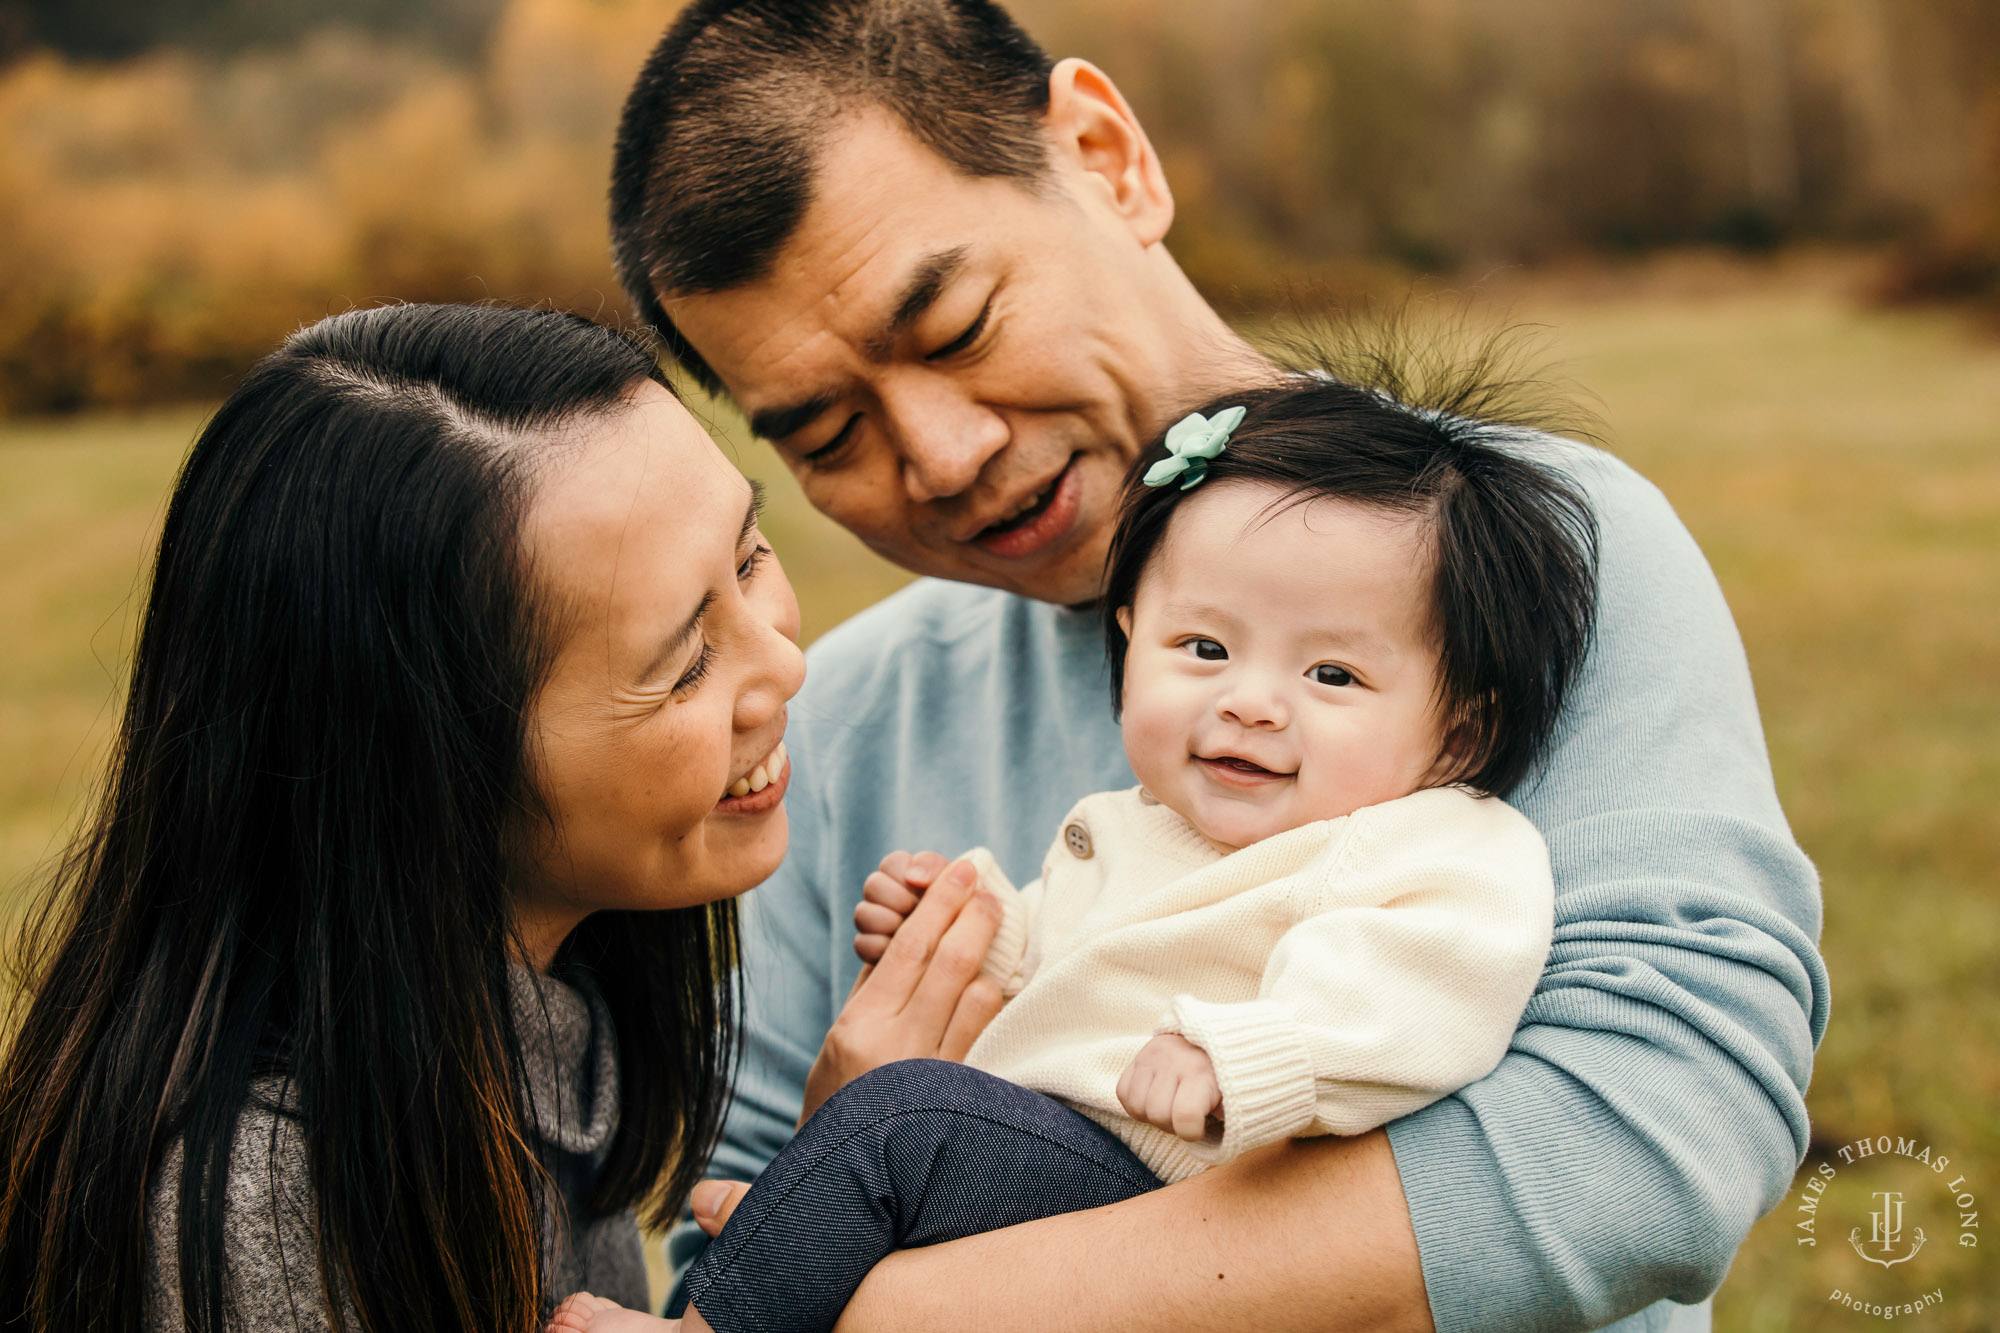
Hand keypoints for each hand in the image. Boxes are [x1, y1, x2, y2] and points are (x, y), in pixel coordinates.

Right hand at [800, 859, 1003, 1124]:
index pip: (906, 947)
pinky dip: (991, 998)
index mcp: (857, 1024)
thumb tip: (909, 936)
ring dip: (991, 956)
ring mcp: (927, 1071)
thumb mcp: (840, 1040)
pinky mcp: (955, 1094)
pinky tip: (998, 980)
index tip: (959, 874)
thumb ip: (873, 991)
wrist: (838, 1178)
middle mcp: (892, 1044)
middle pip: (945, 961)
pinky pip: (982, 1032)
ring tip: (1000, 926)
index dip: (938, 904)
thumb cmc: (838, 1102)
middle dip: (972, 916)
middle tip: (989, 887)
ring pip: (973, 994)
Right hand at [1116, 1033, 1221, 1140]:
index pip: (1185, 1116)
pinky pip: (1122, 1092)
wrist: (1207, 1039)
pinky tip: (1153, 1099)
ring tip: (1169, 1107)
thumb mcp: (1235, 1095)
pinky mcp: (1136, 1058)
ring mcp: (1150, 1057)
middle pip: (1157, 1115)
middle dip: (1171, 1125)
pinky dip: (1135, 1104)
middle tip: (1185, 1117)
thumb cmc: (1222, 1077)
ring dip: (1151, 1115)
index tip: (1200, 1128)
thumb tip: (1228, 1135)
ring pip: (1137, 1106)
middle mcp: (1172, 1061)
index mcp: (1201, 1073)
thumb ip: (1229, 1116)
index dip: (1190, 1133)